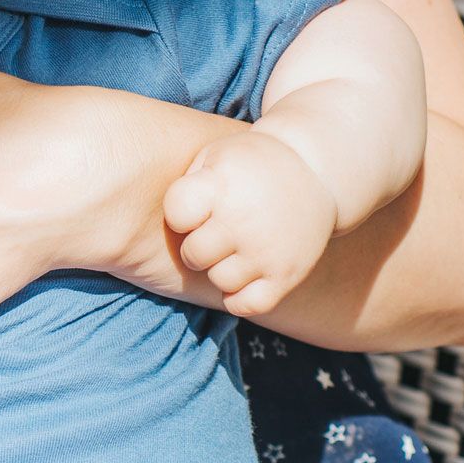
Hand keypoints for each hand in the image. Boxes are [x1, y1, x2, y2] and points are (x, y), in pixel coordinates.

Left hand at [163, 130, 333, 316]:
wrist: (315, 170)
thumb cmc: (248, 165)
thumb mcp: (213, 156)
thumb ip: (185, 185)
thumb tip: (148, 217)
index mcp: (221, 187)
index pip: (177, 216)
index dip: (181, 213)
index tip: (196, 206)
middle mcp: (244, 222)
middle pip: (194, 255)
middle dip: (196, 244)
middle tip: (212, 231)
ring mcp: (268, 251)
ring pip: (220, 280)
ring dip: (218, 268)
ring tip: (231, 248)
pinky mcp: (287, 275)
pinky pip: (248, 305)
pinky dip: (238, 297)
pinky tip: (241, 275)